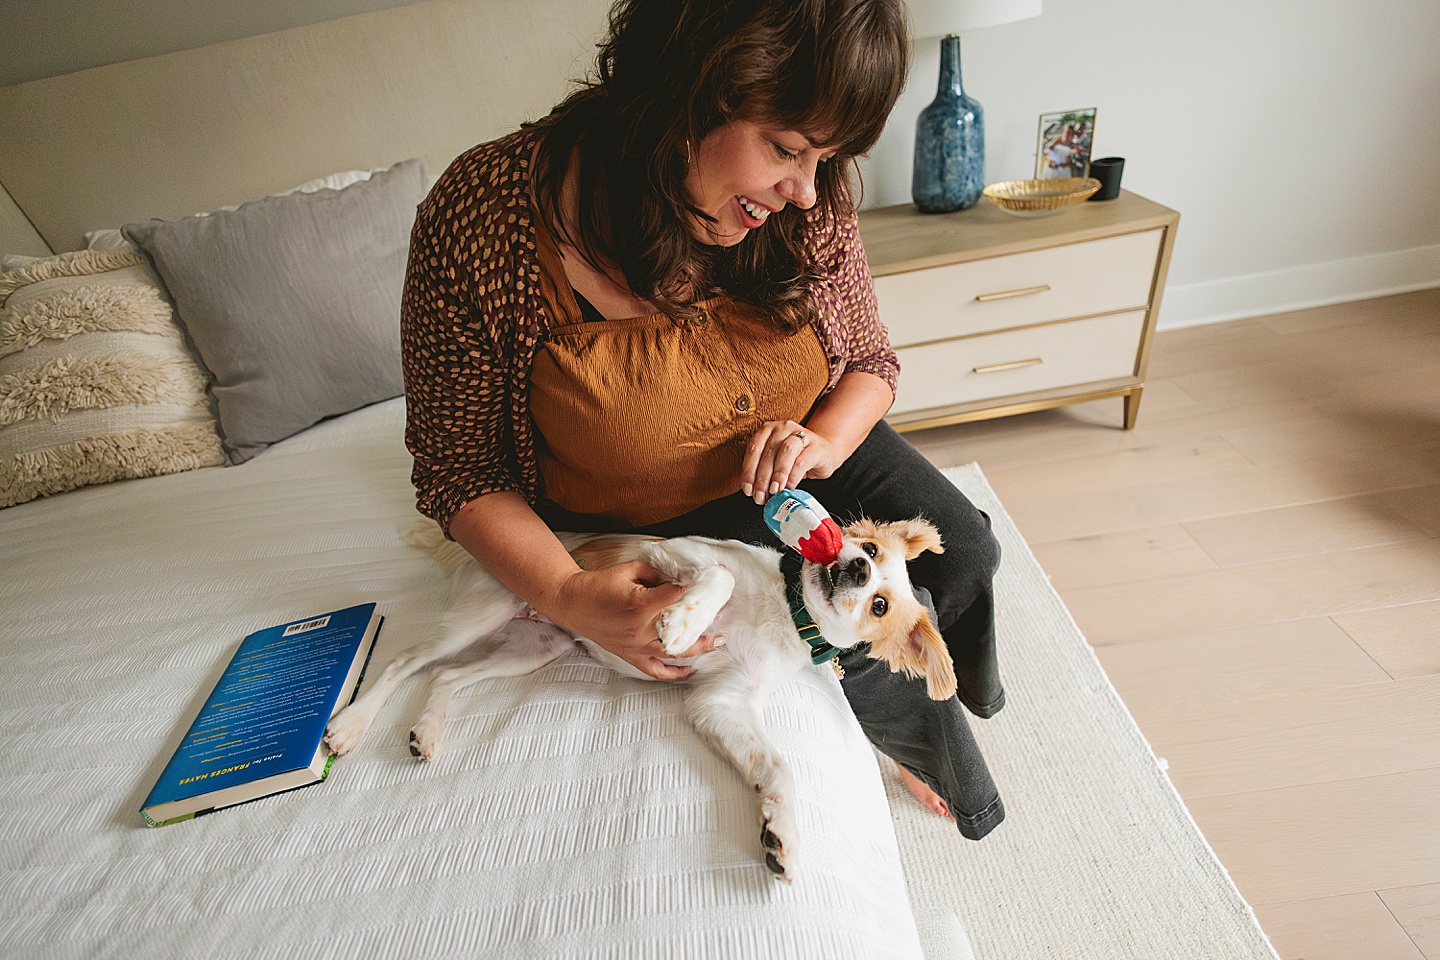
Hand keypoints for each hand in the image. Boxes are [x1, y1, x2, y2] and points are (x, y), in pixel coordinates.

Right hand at [552, 562, 721, 679]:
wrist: (573, 602)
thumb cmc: (599, 584)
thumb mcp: (629, 569)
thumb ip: (656, 574)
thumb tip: (679, 580)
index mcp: (640, 603)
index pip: (677, 597)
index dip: (692, 590)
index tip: (704, 586)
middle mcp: (641, 628)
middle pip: (682, 628)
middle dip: (705, 621)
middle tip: (722, 614)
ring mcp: (636, 645)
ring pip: (675, 652)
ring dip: (700, 648)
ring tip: (717, 642)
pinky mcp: (631, 655)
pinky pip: (656, 670)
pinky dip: (674, 673)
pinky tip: (690, 669)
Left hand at [740, 419, 840, 504]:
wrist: (824, 454)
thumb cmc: (796, 459)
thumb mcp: (776, 463)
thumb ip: (765, 472)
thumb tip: (755, 492)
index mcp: (768, 430)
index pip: (754, 449)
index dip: (748, 471)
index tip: (747, 490)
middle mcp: (783, 428)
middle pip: (769, 452)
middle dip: (762, 478)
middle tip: (760, 496)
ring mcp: (802, 434)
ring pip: (785, 451)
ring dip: (777, 474)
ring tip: (774, 491)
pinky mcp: (817, 446)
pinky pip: (802, 461)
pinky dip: (793, 476)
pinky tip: (789, 487)